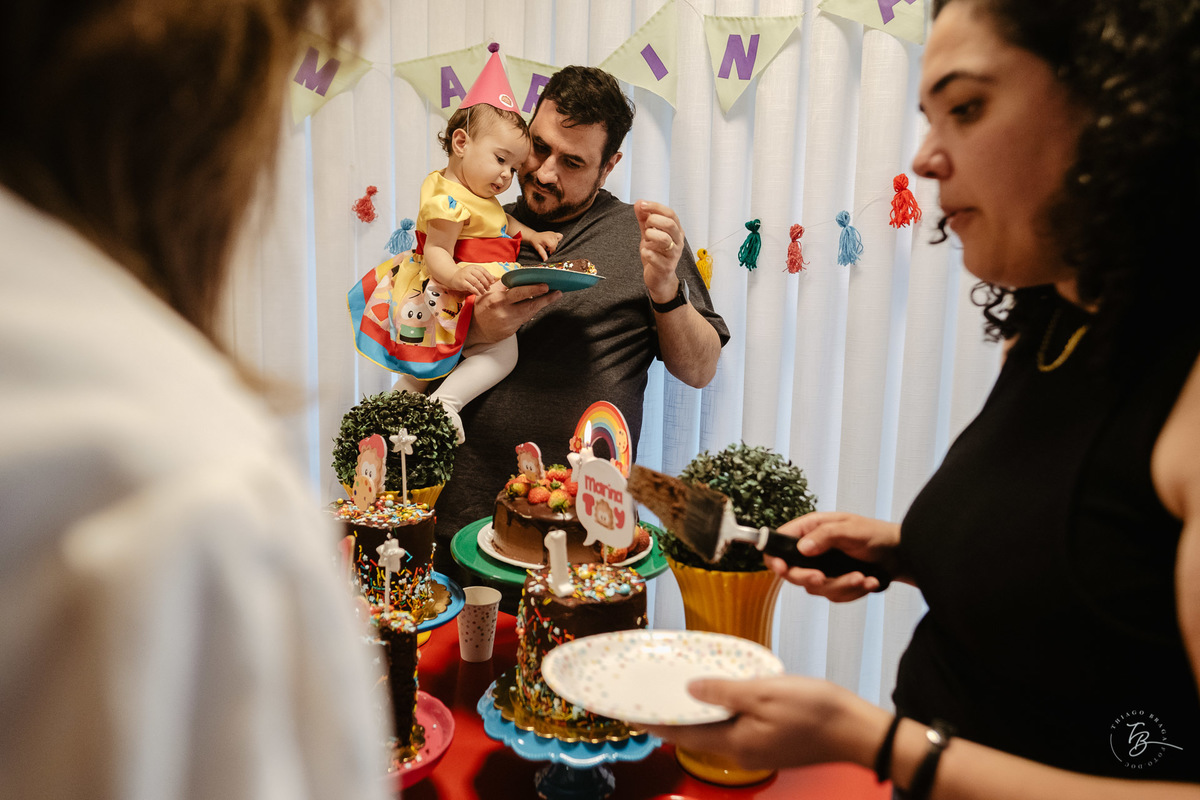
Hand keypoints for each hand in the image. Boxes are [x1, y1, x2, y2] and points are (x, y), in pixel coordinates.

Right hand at [450, 264, 495, 295]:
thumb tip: (494, 278)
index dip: (489, 276)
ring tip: (484, 292)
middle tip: (488, 288)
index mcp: (473, 267)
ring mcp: (465, 276)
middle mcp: (469, 270)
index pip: (483, 270)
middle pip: (480, 276)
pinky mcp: (461, 282)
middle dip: (486, 283)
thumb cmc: (466, 275)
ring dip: (481, 288)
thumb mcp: (474, 273)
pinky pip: (470, 287)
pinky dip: (475, 291)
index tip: (492, 282)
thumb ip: (484, 275)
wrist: (453, 276)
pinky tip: (478, 293)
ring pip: (475, 282)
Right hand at [468, 281, 561, 343]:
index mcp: (498, 300)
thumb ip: (503, 286)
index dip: (533, 290)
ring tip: (554, 295)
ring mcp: (509, 324)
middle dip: (545, 299)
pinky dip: (532, 311)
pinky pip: (525, 319)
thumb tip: (519, 276)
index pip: (518, 293)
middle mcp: (504, 313)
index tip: (545, 286)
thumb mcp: (488, 293)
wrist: (475, 328)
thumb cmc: (482, 306)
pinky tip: (540, 304)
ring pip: (530, 313)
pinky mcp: (511, 331)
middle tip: (557, 292)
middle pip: (529, 306)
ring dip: (542, 304)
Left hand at [525, 230, 563, 260]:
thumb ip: (542, 253)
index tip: (548, 251)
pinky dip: (558, 239)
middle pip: (556, 244)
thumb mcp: (538, 248)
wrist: (534, 236)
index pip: (553, 246)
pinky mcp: (554, 233)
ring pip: (558, 242)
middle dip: (552, 248)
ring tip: (548, 244)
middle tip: (546, 247)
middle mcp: (551, 235)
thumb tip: (546, 260)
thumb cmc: (535, 242)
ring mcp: (553, 233)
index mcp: (547, 238)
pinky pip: (560, 236)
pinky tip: (553, 241)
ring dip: (554, 244)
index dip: (551, 250)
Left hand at [634, 199, 683, 302]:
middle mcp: (678, 242)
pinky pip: (654, 256)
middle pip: (669, 224)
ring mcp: (673, 255)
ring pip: (664, 239)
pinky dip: (646, 252)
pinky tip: (645, 252)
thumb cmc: (656, 254)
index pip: (670, 213)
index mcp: (676, 231)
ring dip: (650, 236)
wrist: (659, 278)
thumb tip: (639, 203)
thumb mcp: (649, 233)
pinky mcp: (666, 267)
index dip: (655, 207)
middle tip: (646, 226)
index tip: (642, 205)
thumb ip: (644, 219)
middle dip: (653, 221)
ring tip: (646, 240)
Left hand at [644, 676, 887, 770]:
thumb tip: (691, 690)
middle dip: (674, 717)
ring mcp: (758, 750)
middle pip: (698, 733)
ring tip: (681, 692)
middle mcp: (742, 752)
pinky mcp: (772, 744)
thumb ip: (724, 691)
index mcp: (735, 743)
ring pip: (717, 730)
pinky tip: (722, 696)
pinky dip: (722, 713)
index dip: (656, 721)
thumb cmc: (815, 710)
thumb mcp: (764, 692)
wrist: (857, 731)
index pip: (683, 732)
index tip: (633, 713)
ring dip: (698, 714)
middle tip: (653, 696)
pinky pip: (736, 728)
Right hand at [766, 512, 901, 600]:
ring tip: (863, 577)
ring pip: (816, 588)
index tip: (783, 569)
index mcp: (811, 529)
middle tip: (823, 578)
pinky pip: (834, 596)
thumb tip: (802, 548)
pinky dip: (853, 592)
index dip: (775, 557)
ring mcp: (823, 568)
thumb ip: (824, 536)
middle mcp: (813, 549)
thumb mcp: (850, 529)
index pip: (780, 543)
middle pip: (793, 572)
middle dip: (809, 578)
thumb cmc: (876, 534)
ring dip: (841, 585)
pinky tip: (869, 581)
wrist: (900, 554)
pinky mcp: (836, 583)